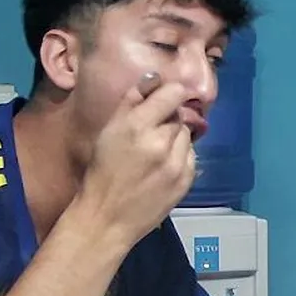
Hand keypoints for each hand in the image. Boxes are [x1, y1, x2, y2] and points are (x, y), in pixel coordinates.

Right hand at [77, 72, 197, 246]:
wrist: (108, 217)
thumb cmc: (103, 171)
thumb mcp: (109, 130)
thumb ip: (132, 101)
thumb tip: (155, 78)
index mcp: (137, 126)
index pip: (174, 94)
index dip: (170, 94)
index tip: (163, 100)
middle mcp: (161, 143)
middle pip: (180, 116)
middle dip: (167, 119)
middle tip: (150, 133)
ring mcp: (177, 164)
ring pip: (186, 135)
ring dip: (175, 138)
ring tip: (155, 152)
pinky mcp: (186, 180)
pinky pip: (192, 156)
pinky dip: (181, 157)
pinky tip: (162, 167)